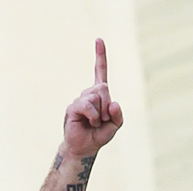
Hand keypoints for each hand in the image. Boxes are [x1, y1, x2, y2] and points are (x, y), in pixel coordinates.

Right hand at [62, 39, 123, 157]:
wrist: (84, 148)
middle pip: (104, 88)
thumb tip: (113, 103)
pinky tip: (89, 123)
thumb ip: (118, 115)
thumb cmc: (99, 135)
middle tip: (102, 120)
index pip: (100, 72)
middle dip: (107, 106)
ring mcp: (80, 99)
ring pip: (97, 97)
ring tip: (94, 123)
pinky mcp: (73, 107)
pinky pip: (89, 106)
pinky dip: (94, 117)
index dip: (100, 56)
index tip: (98, 39)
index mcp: (100, 94)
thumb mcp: (115, 125)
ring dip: (100, 114)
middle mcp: (89, 93)